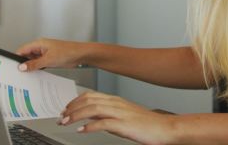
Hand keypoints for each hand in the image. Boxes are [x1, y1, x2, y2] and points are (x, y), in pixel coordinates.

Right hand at [15, 38, 84, 70]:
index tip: (12, 66)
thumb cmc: (67, 52)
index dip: (16, 58)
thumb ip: (34, 64)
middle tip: (19, 74)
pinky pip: (40, 64)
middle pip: (27, 56)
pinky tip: (36, 76)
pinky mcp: (50, 59)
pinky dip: (37, 69)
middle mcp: (41, 48)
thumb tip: (22, 67)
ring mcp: (46, 54)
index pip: (23, 50)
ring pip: (33, 61)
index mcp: (39, 44)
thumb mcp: (48, 59)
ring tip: (27, 76)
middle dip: (23, 64)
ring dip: (31, 67)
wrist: (81, 55)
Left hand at [60, 91, 177, 144]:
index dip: (75, 101)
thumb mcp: (124, 116)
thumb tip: (91, 118)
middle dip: (71, 108)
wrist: (165, 128)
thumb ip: (108, 115)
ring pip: (93, 109)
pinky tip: (81, 131)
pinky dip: (89, 127)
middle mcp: (117, 104)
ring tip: (66, 122)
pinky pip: (103, 124)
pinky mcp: (124, 125)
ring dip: (76, 115)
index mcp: (116, 101)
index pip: (91, 95)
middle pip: (89, 100)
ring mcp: (120, 113)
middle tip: (61, 117)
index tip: (66, 109)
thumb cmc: (147, 124)